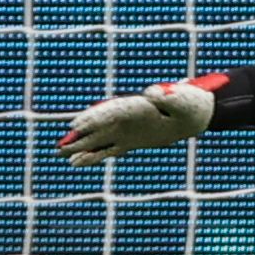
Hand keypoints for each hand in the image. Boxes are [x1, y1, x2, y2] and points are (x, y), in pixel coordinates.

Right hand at [59, 76, 217, 162]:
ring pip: (99, 139)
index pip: (110, 112)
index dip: (93, 118)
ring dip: (81, 147)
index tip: (76, 125)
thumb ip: (169, 96)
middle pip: (98, 126)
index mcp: (138, 106)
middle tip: (59, 146)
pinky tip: (78, 162)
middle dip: (80, 135)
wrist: (195, 114)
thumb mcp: (184, 100)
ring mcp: (127, 130)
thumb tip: (151, 91)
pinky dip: (94, 156)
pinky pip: (108, 149)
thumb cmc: (190, 105)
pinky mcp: (130, 141)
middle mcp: (127, 118)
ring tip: (61, 155)